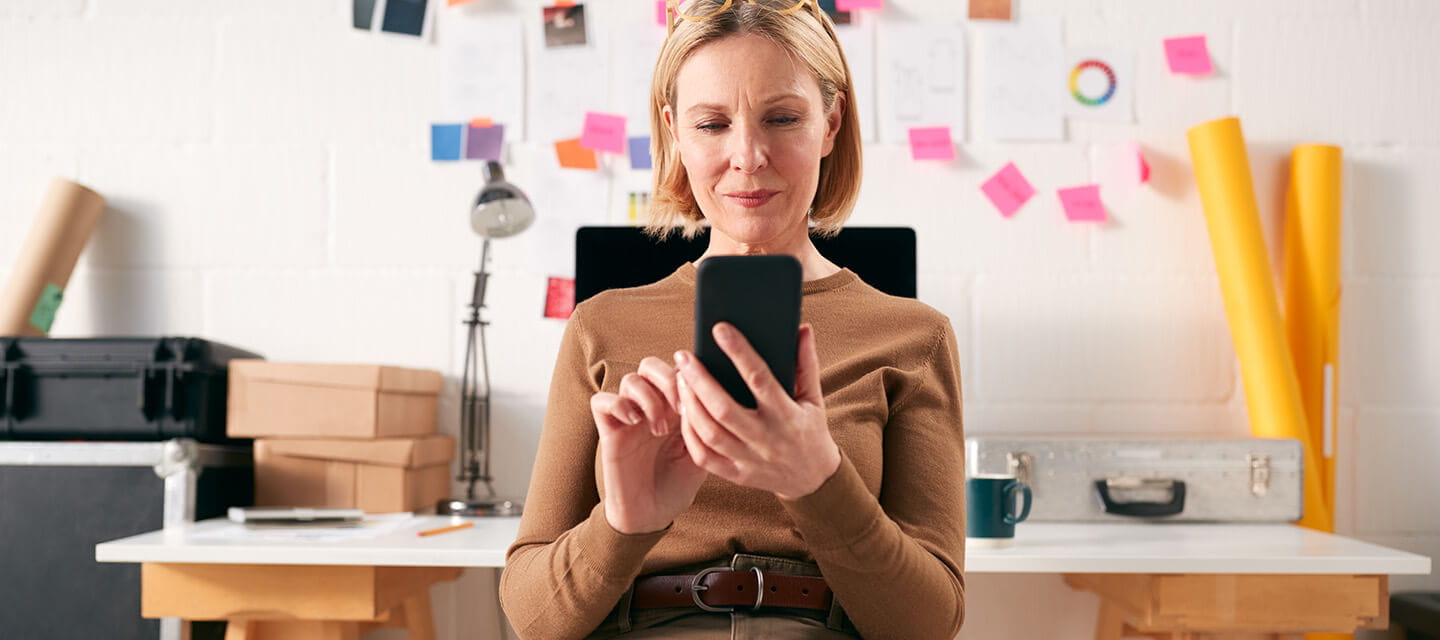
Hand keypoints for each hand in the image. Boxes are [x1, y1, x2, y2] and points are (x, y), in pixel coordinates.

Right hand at [591, 356, 708, 534]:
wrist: (652, 514)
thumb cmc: (677, 485)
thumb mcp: (704, 453)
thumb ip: (707, 425)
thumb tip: (719, 396)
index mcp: (675, 407)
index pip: (677, 370)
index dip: (688, 374)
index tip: (701, 394)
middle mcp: (651, 407)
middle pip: (651, 365)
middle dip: (667, 378)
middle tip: (679, 406)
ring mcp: (629, 417)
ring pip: (630, 379)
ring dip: (648, 398)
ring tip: (660, 429)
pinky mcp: (609, 430)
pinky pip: (602, 400)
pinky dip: (617, 404)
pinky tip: (634, 422)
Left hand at [673, 322, 840, 499]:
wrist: (814, 479)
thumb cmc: (810, 430)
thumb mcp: (813, 397)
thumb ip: (806, 362)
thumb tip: (803, 328)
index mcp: (788, 415)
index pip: (760, 378)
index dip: (739, 352)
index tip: (719, 329)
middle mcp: (767, 439)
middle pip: (724, 408)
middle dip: (699, 380)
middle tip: (683, 356)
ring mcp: (750, 460)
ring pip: (710, 433)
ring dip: (690, 404)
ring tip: (680, 380)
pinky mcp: (737, 475)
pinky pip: (704, 457)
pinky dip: (689, 433)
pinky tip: (683, 411)